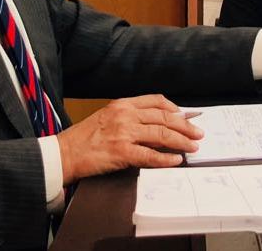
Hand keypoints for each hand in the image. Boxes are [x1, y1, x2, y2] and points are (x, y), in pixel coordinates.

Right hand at [57, 94, 203, 183]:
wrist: (64, 154)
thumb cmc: (84, 138)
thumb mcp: (107, 117)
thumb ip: (130, 116)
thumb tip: (156, 123)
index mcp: (122, 104)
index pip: (156, 101)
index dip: (176, 109)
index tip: (187, 116)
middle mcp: (125, 115)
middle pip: (164, 118)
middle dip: (185, 126)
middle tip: (198, 133)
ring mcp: (124, 133)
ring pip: (162, 134)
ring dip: (181, 141)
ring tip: (193, 147)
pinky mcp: (121, 152)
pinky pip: (150, 155)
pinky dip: (166, 158)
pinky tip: (176, 160)